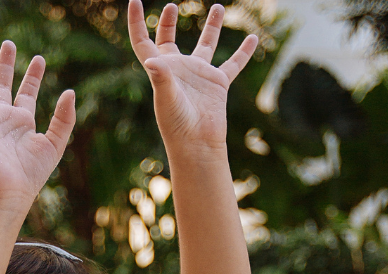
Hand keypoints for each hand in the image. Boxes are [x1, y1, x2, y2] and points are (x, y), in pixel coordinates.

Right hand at [0, 44, 75, 215]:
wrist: (7, 192)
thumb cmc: (30, 176)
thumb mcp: (54, 144)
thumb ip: (64, 119)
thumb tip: (70, 91)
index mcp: (20, 123)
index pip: (26, 94)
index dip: (33, 77)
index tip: (40, 60)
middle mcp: (0, 120)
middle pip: (1, 86)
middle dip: (6, 65)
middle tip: (9, 44)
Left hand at [128, 0, 256, 155]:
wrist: (197, 144)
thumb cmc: (177, 125)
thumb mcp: (166, 99)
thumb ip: (160, 77)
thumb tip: (151, 60)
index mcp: (160, 70)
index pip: (143, 42)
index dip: (136, 22)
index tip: (134, 1)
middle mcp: (179, 70)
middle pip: (169, 40)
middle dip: (168, 23)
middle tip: (171, 7)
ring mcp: (199, 75)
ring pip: (207, 44)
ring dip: (212, 27)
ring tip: (218, 7)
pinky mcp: (218, 83)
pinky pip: (234, 64)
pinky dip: (243, 52)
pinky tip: (253, 38)